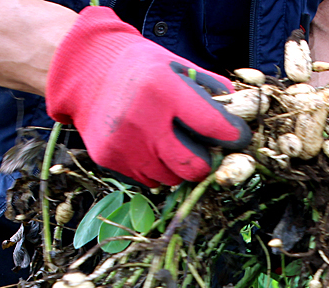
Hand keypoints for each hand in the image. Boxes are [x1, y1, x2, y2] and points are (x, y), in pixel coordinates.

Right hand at [46, 7, 250, 187]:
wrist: (86, 71)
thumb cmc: (140, 68)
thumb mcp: (177, 66)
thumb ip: (211, 89)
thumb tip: (243, 112)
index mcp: (163, 89)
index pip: (212, 126)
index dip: (232, 137)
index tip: (238, 139)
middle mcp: (142, 120)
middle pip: (192, 167)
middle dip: (203, 162)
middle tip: (202, 149)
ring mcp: (124, 144)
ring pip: (170, 179)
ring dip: (176, 167)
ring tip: (168, 143)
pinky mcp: (109, 159)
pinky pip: (147, 179)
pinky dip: (154, 168)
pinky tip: (146, 145)